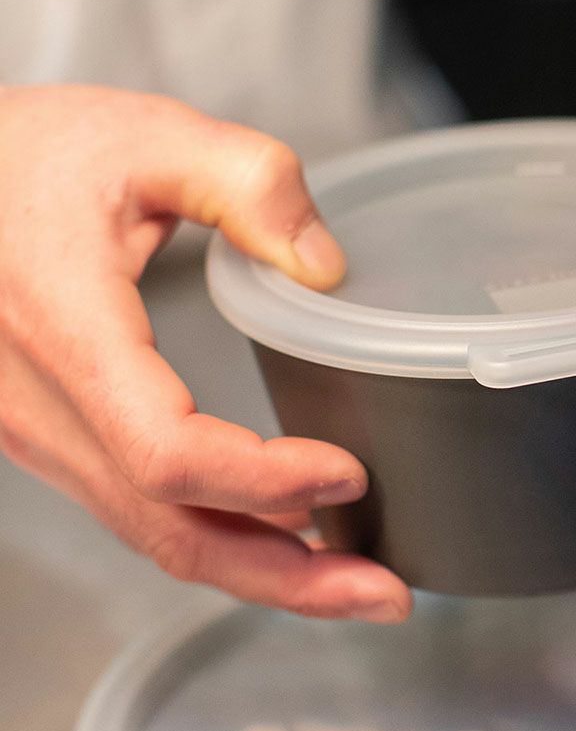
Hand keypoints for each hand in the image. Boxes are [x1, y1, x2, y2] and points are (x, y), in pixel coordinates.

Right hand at [0, 85, 410, 621]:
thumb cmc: (33, 153)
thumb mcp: (150, 136)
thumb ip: (250, 183)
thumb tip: (328, 266)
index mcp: (66, 332)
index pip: (168, 452)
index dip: (265, 482)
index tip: (350, 475)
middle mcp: (41, 407)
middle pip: (169, 529)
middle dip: (286, 577)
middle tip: (385, 594)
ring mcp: (40, 433)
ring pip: (154, 534)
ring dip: (260, 569)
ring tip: (353, 581)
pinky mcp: (55, 435)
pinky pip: (139, 509)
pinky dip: (218, 535)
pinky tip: (283, 534)